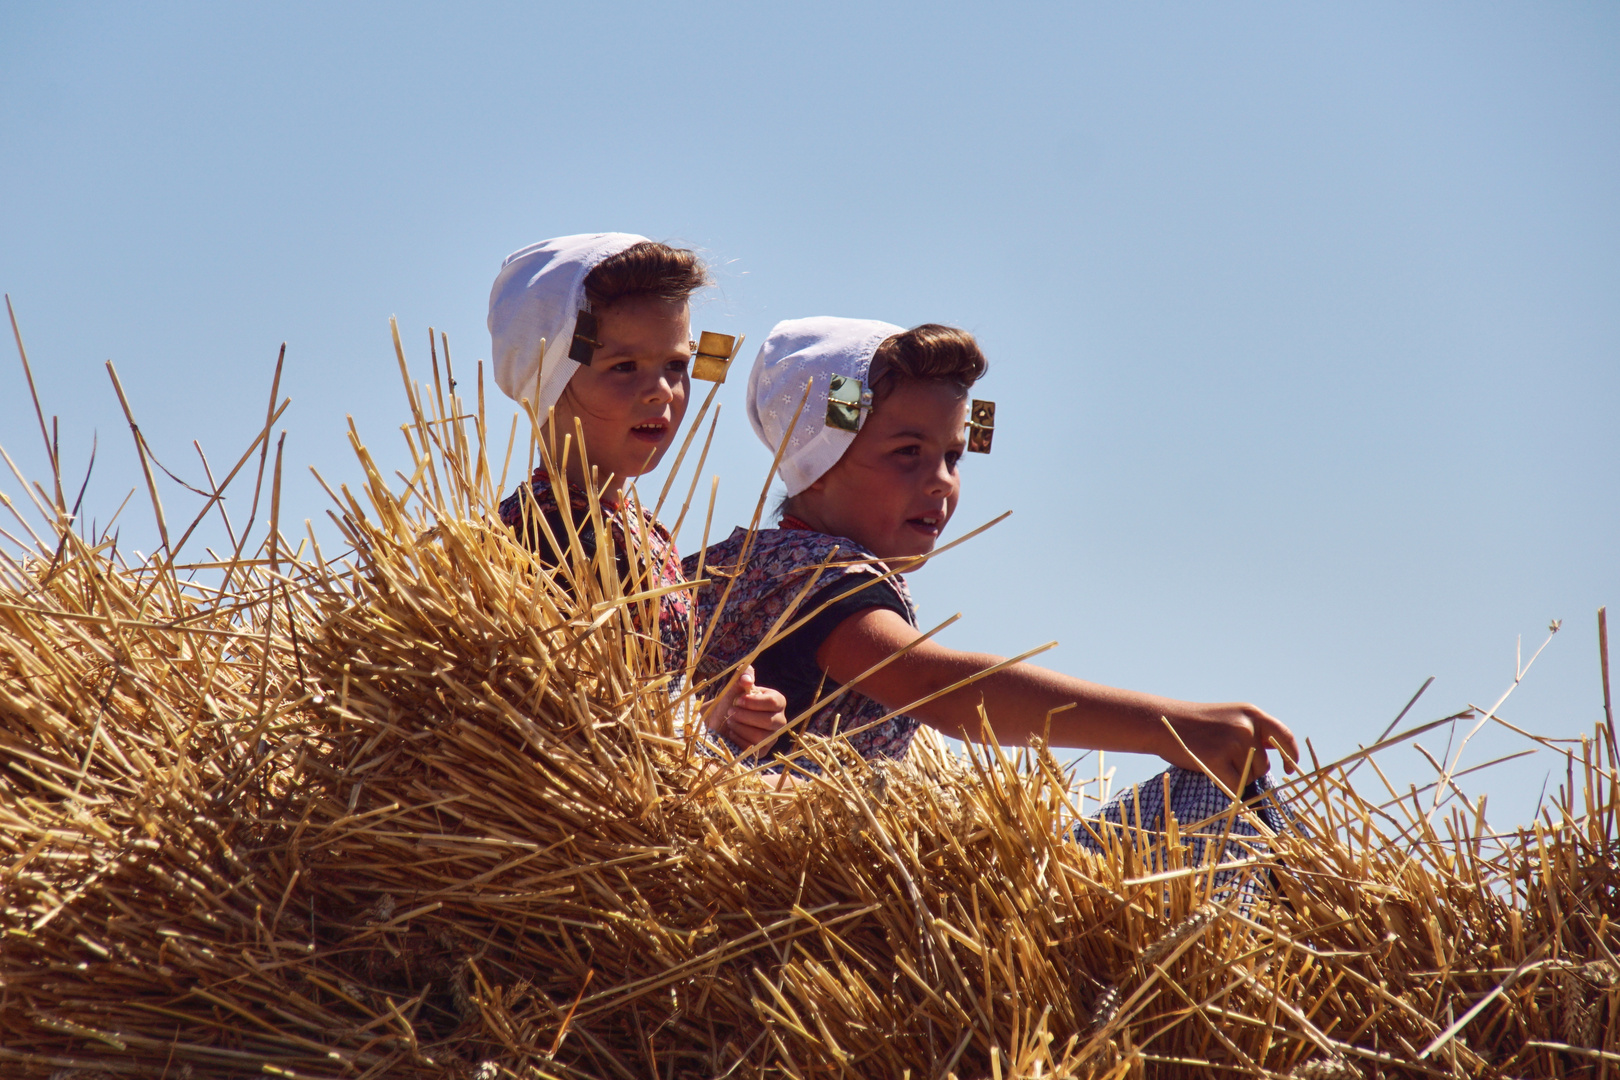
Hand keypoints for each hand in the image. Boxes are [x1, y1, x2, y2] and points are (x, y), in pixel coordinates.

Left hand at [703, 665, 788, 756]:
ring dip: (740, 727)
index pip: (773, 702)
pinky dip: (738, 739)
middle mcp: (780, 720)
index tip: (738, 700)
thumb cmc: (731, 701)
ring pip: (760, 737)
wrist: (720, 720)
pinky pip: (752, 748)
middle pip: (768, 721)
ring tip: (730, 721)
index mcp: (777, 701)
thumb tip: (747, 679)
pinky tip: (732, 733)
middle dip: (745, 716)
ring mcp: (772, 737)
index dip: (753, 702)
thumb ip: (742, 677)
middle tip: (731, 712)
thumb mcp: (734, 687)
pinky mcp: (763, 751)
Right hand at [1161, 702, 1297, 794]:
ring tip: (1213, 759)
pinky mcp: (1218, 760)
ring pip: (1249, 777)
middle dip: (1249, 771)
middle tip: (1224, 760)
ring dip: (1235, 776)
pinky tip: (1210, 769)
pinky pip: (1234, 786)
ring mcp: (1233, 743)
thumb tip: (1278, 753)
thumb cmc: (1195, 723)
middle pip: (1264, 765)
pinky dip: (1225, 785)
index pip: (1284, 736)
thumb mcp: (1230, 717)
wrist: (1162, 721)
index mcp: (1252, 714)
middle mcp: (1247, 727)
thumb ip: (1253, 731)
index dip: (1290, 755)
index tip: (1289, 769)